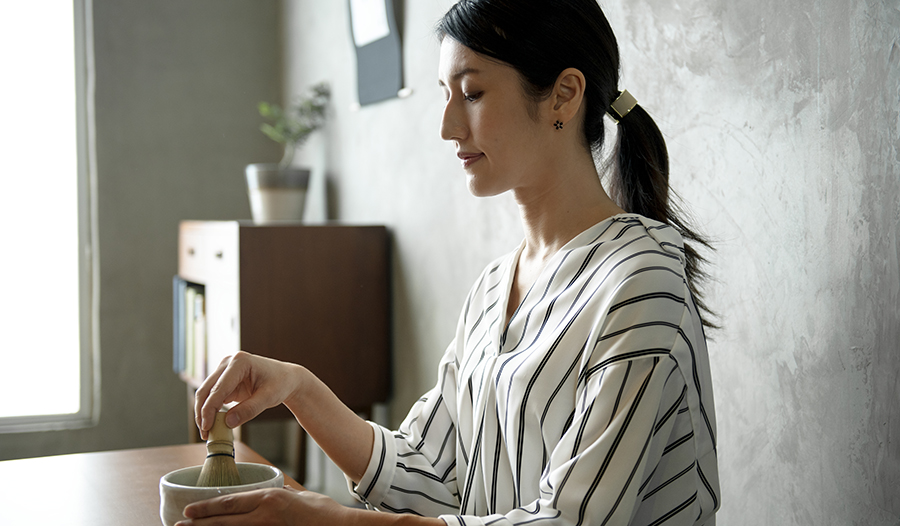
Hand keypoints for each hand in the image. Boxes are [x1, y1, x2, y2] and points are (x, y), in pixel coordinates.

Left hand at [175, 486, 355, 525]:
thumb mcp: (298, 496)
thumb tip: (270, 493)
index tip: (189, 511)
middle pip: (224, 521)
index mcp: (269, 499)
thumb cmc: (323, 512)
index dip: (207, 508)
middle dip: (199, 524)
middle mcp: (264, 515)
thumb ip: (280, 495)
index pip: (230, 502)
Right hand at [195, 351, 303, 439]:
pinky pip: (212, 396)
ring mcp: (224, 370)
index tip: (207, 428)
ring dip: (204, 413)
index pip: (218, 388)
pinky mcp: (224, 379)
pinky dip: (210, 410)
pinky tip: (213, 425)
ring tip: (207, 433)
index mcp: (240, 362)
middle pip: (206, 390)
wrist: (286, 378)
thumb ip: (249, 410)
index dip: (209, 409)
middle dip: (202, 413)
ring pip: (206, 393)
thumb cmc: (280, 384)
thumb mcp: (269, 398)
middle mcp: (228, 363)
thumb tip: (227, 423)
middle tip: (205, 434)